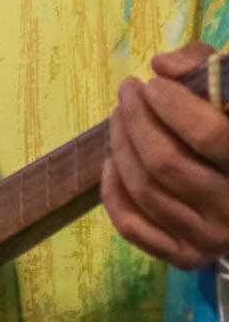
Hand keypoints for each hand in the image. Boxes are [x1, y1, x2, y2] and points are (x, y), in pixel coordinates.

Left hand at [102, 41, 228, 268]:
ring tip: (118, 115)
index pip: (207, 134)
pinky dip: (113, 191)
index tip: (152, 85)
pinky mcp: (184, 255)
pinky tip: (113, 162)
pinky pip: (133, 226)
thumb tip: (160, 66)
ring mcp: (208, 238)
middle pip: (165, 163)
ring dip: (120, 146)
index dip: (171, 104)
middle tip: (127, 91)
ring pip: (145, 191)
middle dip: (136, 120)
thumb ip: (203, 66)